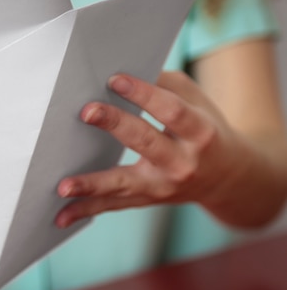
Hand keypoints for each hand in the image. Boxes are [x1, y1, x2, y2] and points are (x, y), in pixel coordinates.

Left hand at [55, 71, 254, 227]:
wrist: (229, 178)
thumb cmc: (204, 128)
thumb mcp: (196, 100)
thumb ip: (163, 84)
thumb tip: (119, 72)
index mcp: (200, 132)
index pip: (171, 111)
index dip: (144, 94)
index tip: (114, 79)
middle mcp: (183, 162)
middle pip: (146, 142)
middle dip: (116, 125)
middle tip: (87, 112)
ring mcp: (163, 186)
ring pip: (123, 185)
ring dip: (91, 186)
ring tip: (63, 186)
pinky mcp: (146, 200)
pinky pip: (112, 206)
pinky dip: (85, 211)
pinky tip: (60, 217)